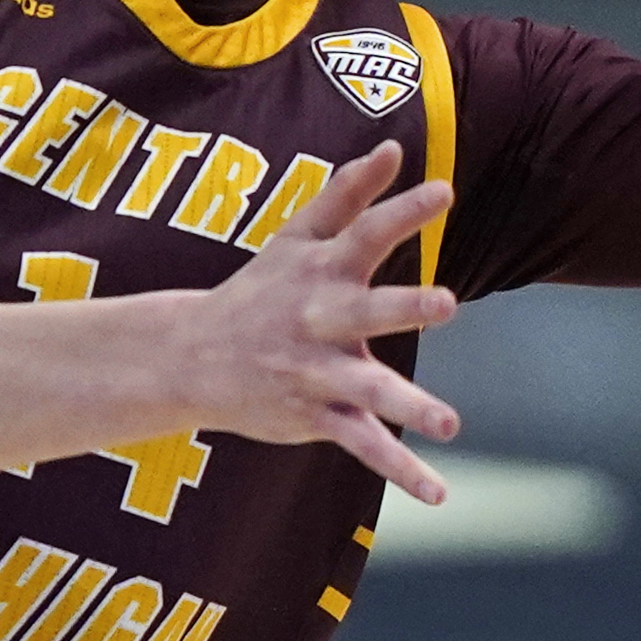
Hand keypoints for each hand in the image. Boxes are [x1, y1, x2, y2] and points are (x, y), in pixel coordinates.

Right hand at [179, 141, 460, 501]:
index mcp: (322, 270)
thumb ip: (347, 194)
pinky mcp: (316, 415)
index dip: (403, 211)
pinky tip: (438, 493)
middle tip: (446, 303)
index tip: (444, 192)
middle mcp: (321, 318)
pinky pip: (362, 444)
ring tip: (449, 424)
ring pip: (368, 388)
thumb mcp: (295, 237)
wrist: (191, 357)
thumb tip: (393, 147)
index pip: (366, 233)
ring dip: (408, 405)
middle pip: (366, 309)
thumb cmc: (258, 291)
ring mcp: (318, 371)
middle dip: (404, 306)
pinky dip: (400, 470)